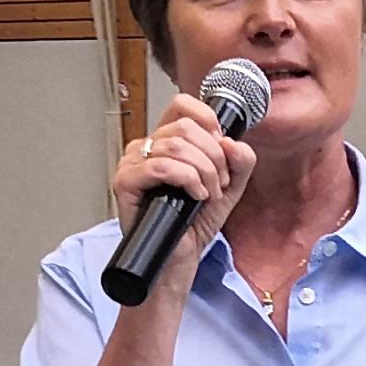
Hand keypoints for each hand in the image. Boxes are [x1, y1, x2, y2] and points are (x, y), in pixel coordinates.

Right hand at [108, 91, 258, 301]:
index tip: (221, 146)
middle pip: (185, 126)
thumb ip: (240, 161)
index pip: (182, 105)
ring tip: (208, 194)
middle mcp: (145, 147)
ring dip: (204, 171)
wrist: (179, 260)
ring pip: (176, 146)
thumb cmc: (194, 225)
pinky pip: (160, 165)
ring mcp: (132, 163)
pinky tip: (195, 197)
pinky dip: (187, 179)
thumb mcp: (229, 188)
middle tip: (218, 183)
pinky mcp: (125, 182)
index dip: (208, 120)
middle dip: (213, 156)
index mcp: (166, 141)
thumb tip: (232, 141)